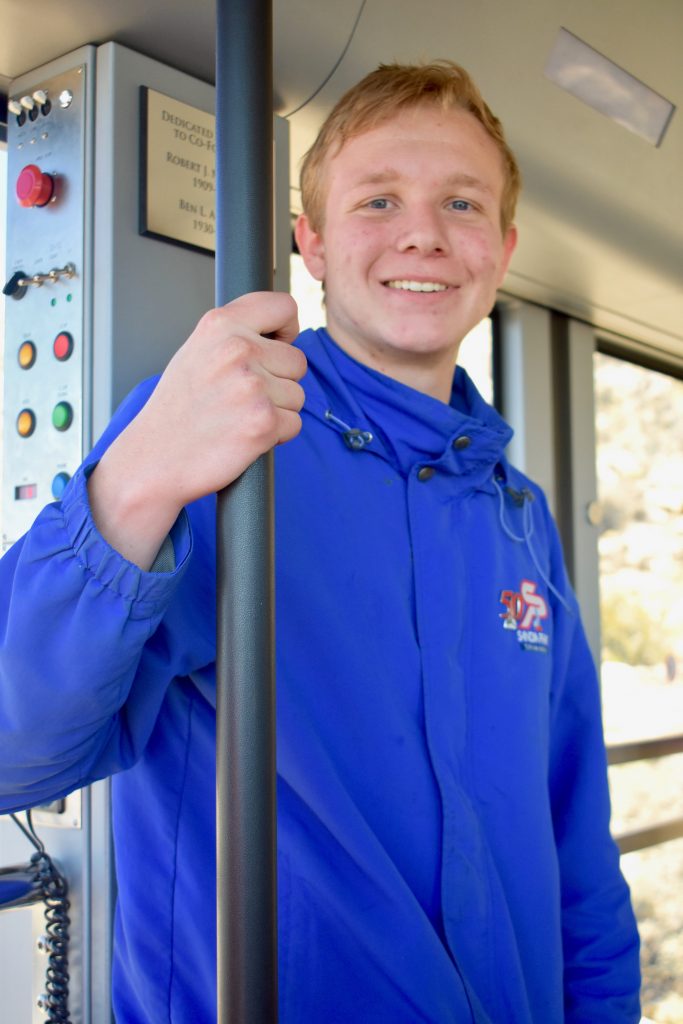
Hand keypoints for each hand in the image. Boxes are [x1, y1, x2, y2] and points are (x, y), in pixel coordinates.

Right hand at [88, 292, 304, 567]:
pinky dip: (276, 435)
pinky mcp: (264, 422)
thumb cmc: (176, 410)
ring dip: (277, 410)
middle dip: (279, 381)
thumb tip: (282, 333)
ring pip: (298, 395)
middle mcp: (238, 350)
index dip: (287, 329)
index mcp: (220, 325)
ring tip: (238, 417)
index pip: (284, 306)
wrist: (153, 459)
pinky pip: (294, 424)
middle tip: (242, 398)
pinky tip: (244, 436)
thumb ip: (237, 335)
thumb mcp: (197, 352)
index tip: (277, 345)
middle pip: (297, 361)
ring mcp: (253, 387)